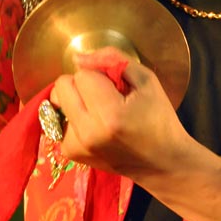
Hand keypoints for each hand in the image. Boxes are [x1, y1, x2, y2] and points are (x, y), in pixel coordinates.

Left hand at [50, 48, 220, 220]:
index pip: (83, 74)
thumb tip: (79, 58)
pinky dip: (75, 119)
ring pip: (57, 103)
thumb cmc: (159, 119)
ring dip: (76, 101)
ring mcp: (78, 146)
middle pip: (62, 87)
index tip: (116, 85)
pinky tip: (95, 126)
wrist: (163, 163)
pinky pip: (59, 122)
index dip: (99, 74)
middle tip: (103, 94)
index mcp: (110, 113)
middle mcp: (88, 132)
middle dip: (82, 83)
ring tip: (100, 112)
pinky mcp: (72, 154)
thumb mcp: (147, 81)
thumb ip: (113, 60)